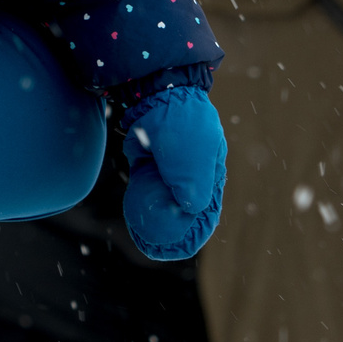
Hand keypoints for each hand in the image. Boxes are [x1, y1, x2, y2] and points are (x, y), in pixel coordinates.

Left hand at [120, 85, 226, 261]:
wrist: (158, 95)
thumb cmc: (182, 129)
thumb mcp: (192, 161)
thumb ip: (192, 188)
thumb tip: (189, 210)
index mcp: (210, 171)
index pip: (207, 208)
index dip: (197, 230)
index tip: (184, 246)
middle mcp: (190, 170)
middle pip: (183, 205)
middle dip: (173, 228)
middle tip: (160, 246)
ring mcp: (168, 165)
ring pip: (162, 197)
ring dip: (154, 216)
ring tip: (144, 238)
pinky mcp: (149, 159)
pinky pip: (145, 186)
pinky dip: (140, 200)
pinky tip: (132, 216)